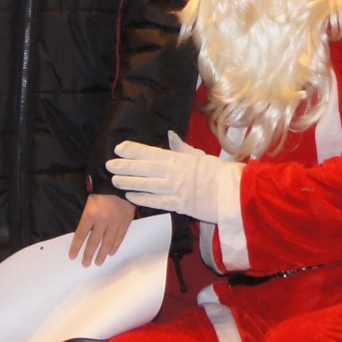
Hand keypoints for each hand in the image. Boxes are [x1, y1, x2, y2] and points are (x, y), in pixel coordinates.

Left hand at [70, 193, 136, 266]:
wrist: (121, 182)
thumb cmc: (102, 189)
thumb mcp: (89, 201)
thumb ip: (87, 216)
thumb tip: (84, 233)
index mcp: (90, 214)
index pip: (81, 235)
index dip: (76, 247)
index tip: (72, 256)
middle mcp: (102, 220)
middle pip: (94, 242)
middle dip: (88, 254)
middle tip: (85, 264)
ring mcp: (115, 222)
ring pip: (107, 242)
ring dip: (102, 254)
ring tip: (98, 263)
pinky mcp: (125, 221)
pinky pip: (119, 237)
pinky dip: (115, 246)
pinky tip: (110, 253)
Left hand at [105, 135, 237, 225]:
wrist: (231, 193)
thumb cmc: (217, 173)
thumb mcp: (198, 156)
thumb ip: (181, 147)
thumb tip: (170, 135)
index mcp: (178, 159)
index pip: (151, 152)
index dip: (133, 150)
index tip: (119, 147)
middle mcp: (174, 173)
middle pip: (144, 169)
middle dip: (125, 166)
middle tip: (109, 165)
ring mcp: (175, 190)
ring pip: (146, 185)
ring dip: (129, 182)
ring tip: (115, 181)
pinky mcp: (178, 205)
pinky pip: (156, 201)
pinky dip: (142, 199)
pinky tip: (130, 196)